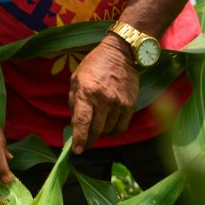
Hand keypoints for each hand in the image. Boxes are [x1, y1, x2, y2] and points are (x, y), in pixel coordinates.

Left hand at [69, 35, 138, 153]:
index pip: (82, 121)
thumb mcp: (76, 79)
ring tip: (94, 130)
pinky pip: (121, 127)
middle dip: (88, 140)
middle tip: (84, 144)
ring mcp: (119, 103)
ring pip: (108, 130)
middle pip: (96, 129)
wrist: (120, 54)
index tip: (76, 150)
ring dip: (100, 134)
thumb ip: (74, 101)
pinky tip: (107, 127)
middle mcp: (104, 99)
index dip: (79, 138)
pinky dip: (113, 131)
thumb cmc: (93, 65)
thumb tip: (75, 122)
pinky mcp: (130, 105)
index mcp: (87, 91)